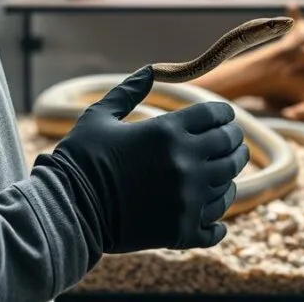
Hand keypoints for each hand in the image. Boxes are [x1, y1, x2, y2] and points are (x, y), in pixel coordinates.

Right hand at [36, 66, 248, 252]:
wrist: (68, 210)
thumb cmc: (80, 159)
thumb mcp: (99, 117)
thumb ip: (127, 92)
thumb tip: (149, 71)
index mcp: (167, 131)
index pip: (216, 115)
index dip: (223, 114)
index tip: (222, 118)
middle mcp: (184, 163)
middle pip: (230, 147)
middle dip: (234, 142)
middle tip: (232, 143)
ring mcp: (186, 199)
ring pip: (228, 184)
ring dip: (228, 177)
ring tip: (221, 175)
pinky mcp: (181, 231)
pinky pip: (216, 225)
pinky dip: (218, 219)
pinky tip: (214, 217)